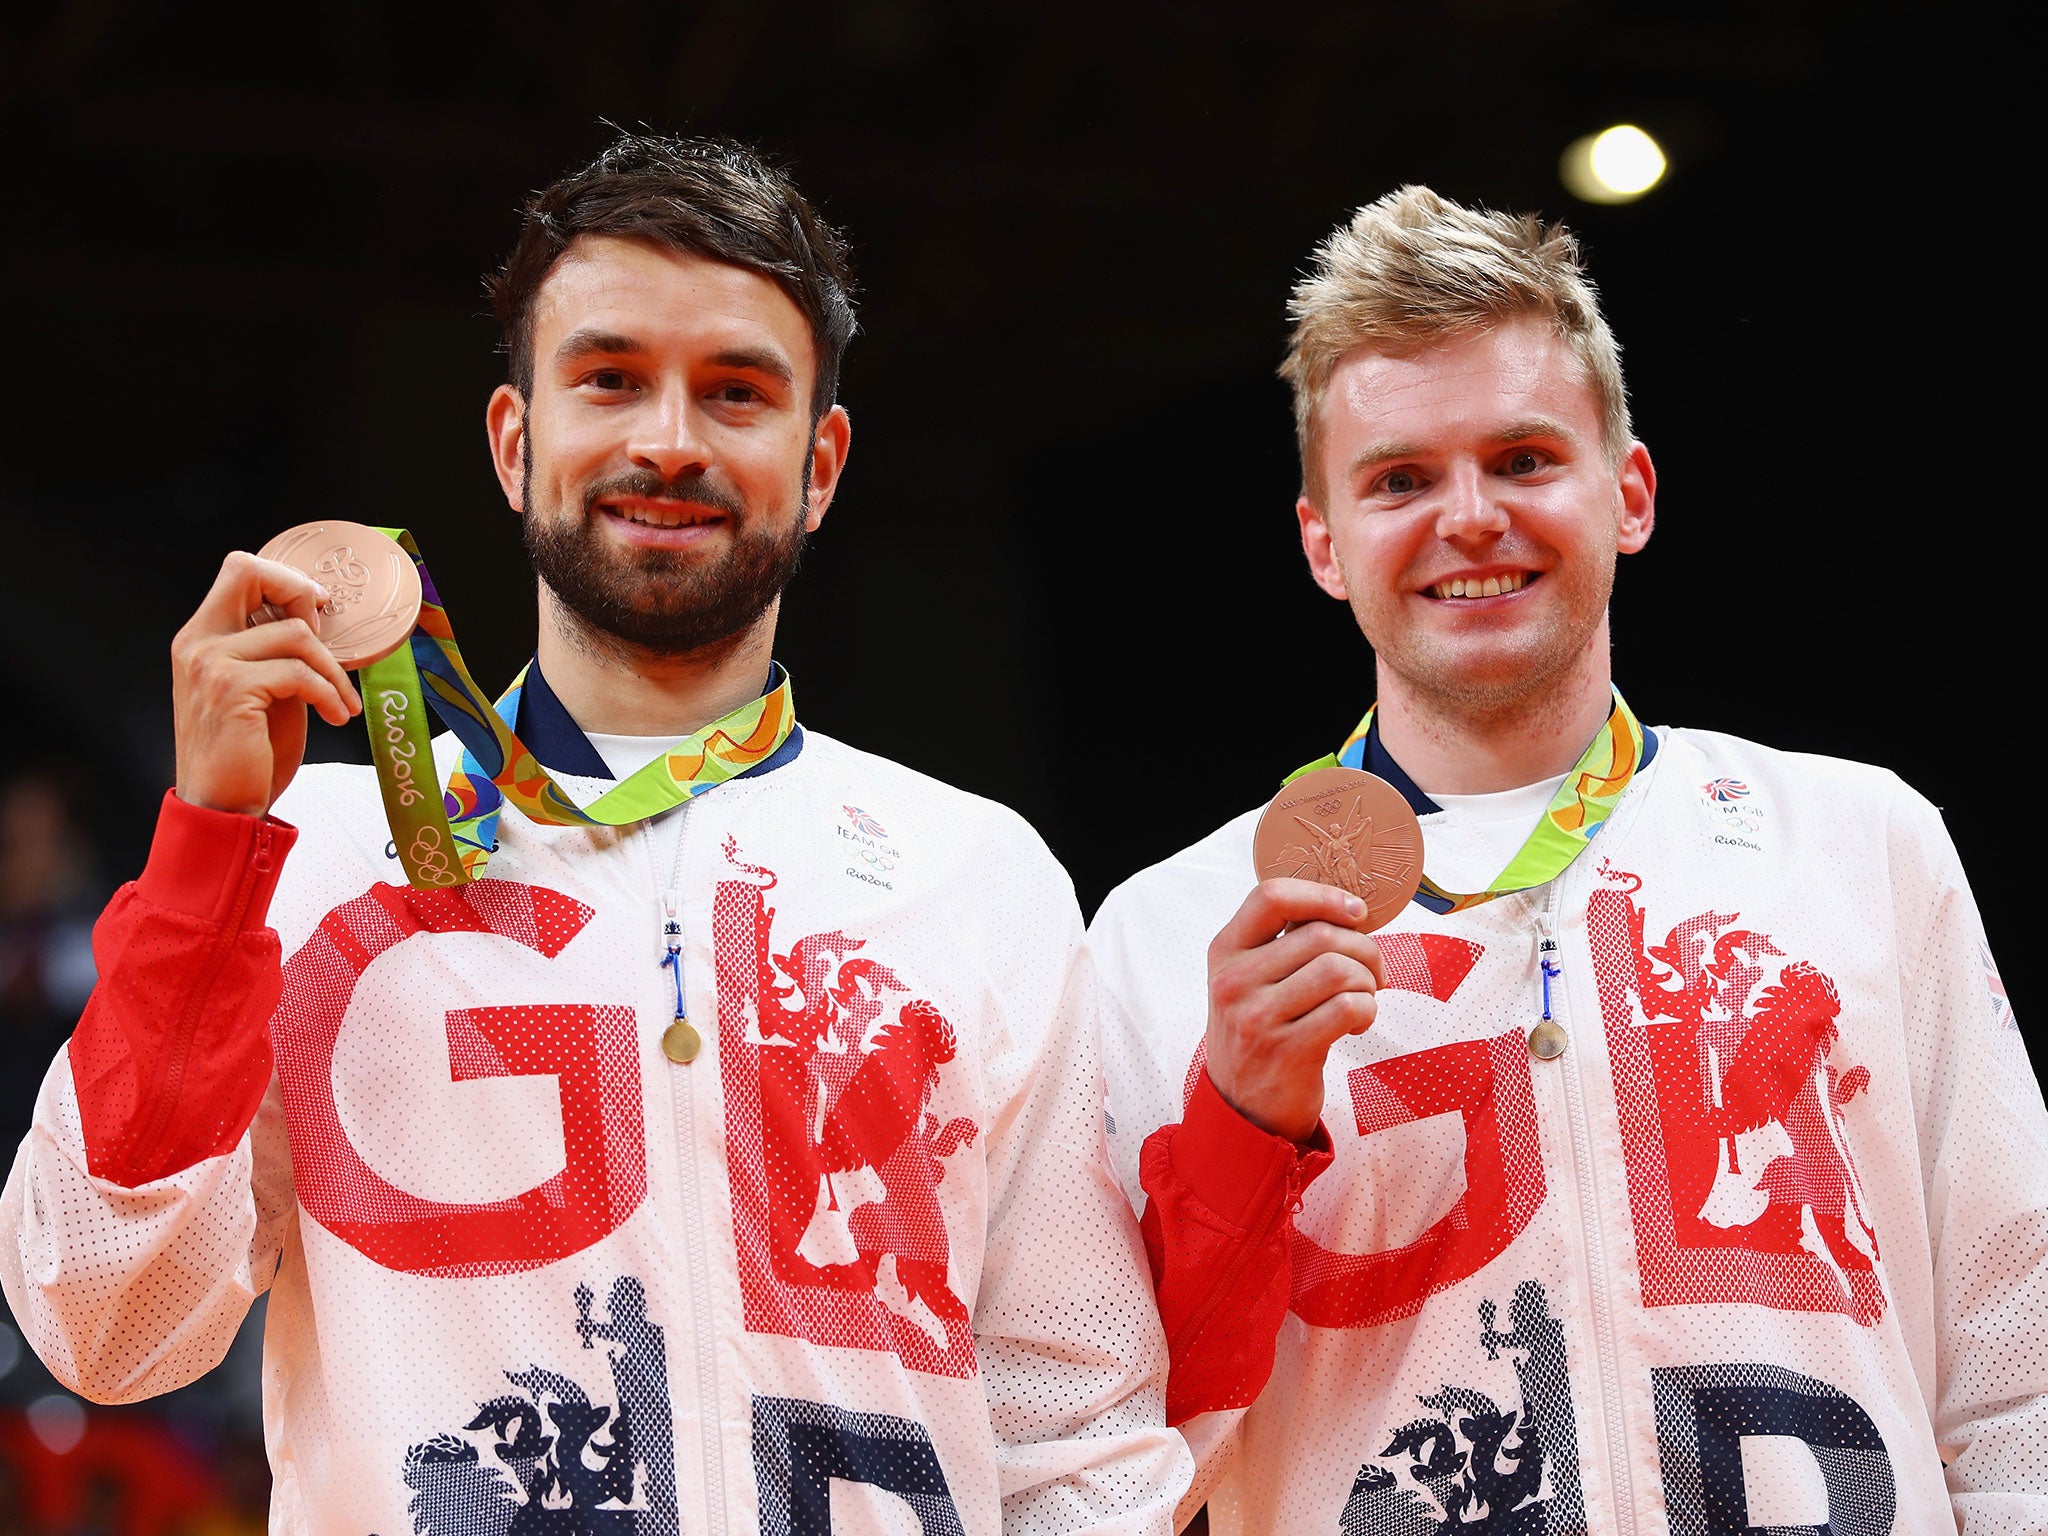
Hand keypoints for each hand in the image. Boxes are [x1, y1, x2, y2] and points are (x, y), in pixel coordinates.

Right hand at [171, 552, 362, 816]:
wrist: (221, 808)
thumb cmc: (246, 754)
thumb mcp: (261, 690)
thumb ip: (274, 651)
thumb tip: (312, 615)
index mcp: (201, 637)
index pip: (238, 571)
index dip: (283, 581)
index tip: (316, 613)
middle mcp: (197, 642)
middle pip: (248, 571)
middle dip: (301, 594)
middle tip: (328, 639)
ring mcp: (210, 663)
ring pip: (295, 632)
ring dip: (332, 670)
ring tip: (341, 702)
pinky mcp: (232, 689)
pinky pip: (301, 673)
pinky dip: (329, 695)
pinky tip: (336, 717)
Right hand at [1205, 878, 1385, 1143]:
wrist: (1241, 1109)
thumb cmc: (1257, 1034)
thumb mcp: (1247, 982)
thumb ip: (1281, 944)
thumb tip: (1346, 909)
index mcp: (1225, 952)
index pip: (1271, 896)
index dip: (1323, 895)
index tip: (1355, 911)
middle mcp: (1235, 981)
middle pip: (1321, 935)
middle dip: (1364, 948)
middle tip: (1373, 971)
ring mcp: (1259, 1017)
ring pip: (1339, 969)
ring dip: (1367, 981)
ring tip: (1363, 997)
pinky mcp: (1289, 1051)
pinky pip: (1349, 1008)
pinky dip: (1367, 1011)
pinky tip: (1357, 1023)